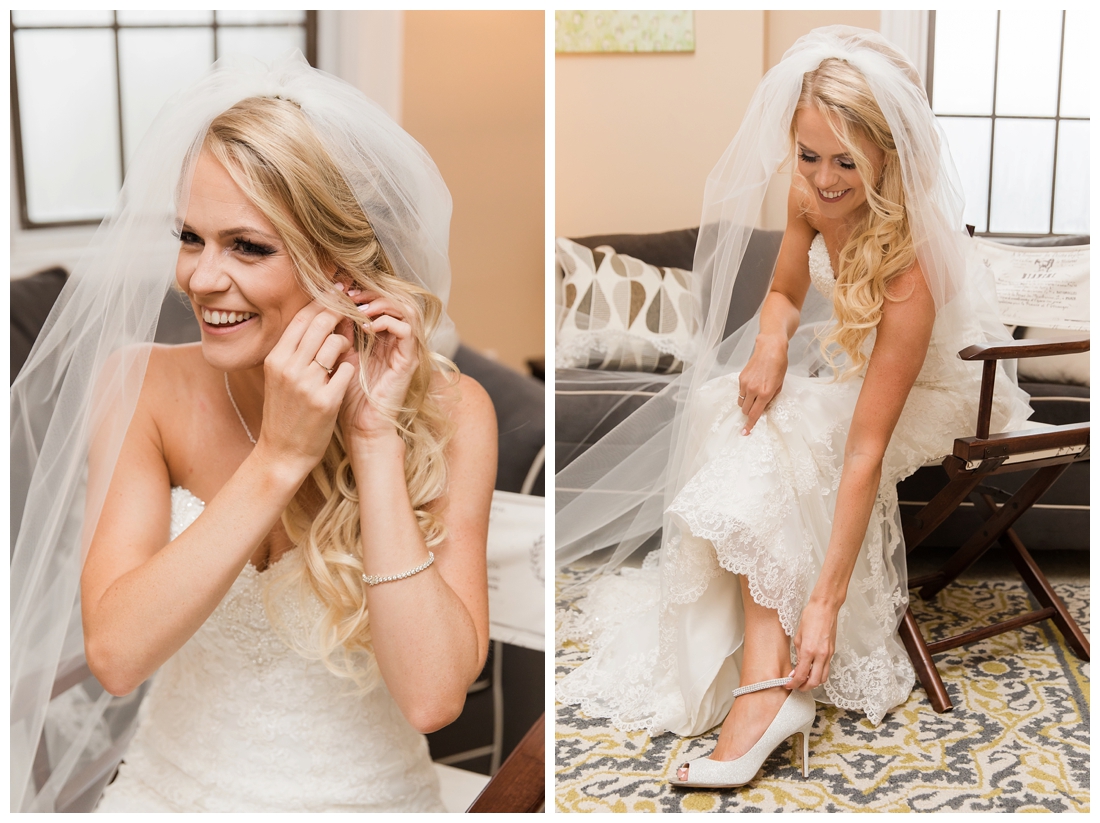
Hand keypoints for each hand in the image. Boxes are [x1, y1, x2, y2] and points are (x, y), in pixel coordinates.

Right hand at [258, 301, 353, 472]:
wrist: (282, 453)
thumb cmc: (285, 412)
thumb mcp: (280, 377)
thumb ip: (296, 351)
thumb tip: (319, 319)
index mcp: (275, 358)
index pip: (302, 317)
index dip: (322, 301)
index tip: (338, 292)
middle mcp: (288, 368)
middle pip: (320, 323)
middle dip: (340, 312)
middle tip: (354, 309)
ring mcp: (307, 384)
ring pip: (335, 342)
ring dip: (346, 342)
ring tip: (345, 350)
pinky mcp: (325, 401)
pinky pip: (346, 370)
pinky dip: (350, 368)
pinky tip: (346, 374)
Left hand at [335, 286, 420, 440]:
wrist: (361, 426)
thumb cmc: (348, 396)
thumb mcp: (340, 356)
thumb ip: (340, 333)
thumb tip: (331, 306)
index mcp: (384, 340)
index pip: (382, 302)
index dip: (364, 292)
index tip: (340, 291)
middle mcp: (399, 342)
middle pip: (397, 300)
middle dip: (373, 293)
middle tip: (350, 293)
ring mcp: (407, 351)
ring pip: (407, 309)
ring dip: (382, 303)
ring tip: (359, 307)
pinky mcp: (409, 361)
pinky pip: (406, 330)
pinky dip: (386, 322)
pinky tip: (365, 327)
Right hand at [738, 333, 787, 433]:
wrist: (770, 349)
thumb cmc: (779, 366)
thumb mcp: (779, 384)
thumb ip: (771, 398)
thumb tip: (764, 407)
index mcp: (766, 393)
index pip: (755, 414)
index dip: (749, 425)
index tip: (744, 433)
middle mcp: (754, 390)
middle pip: (745, 410)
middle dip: (749, 412)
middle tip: (756, 407)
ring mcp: (745, 384)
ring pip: (741, 402)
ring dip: (746, 403)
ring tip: (754, 396)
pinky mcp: (741, 378)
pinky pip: (740, 392)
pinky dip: (745, 393)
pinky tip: (752, 385)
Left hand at [788, 597, 838, 690]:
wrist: (825, 608)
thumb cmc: (810, 618)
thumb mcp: (798, 637)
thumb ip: (798, 656)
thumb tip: (796, 670)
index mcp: (809, 650)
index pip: (801, 675)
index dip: (793, 683)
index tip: (788, 685)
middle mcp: (821, 655)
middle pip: (815, 682)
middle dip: (804, 687)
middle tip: (796, 686)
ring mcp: (828, 654)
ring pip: (823, 678)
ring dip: (813, 682)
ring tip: (803, 680)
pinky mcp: (832, 652)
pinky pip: (826, 669)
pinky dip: (819, 674)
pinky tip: (811, 670)